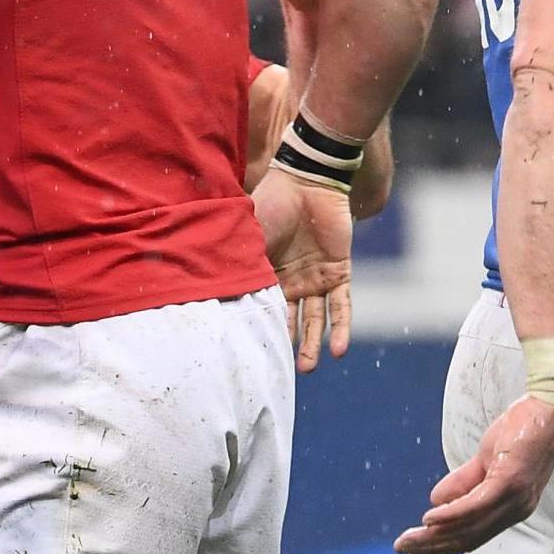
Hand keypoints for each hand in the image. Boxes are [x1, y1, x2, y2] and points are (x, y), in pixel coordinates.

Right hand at [252, 163, 351, 370]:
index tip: (252, 353)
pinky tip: (338, 349)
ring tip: (307, 368)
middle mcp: (292, 278)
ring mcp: (316, 276)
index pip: (265, 306)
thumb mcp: (250, 237)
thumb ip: (241, 262)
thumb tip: (212, 289)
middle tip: (282, 371)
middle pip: (290, 319)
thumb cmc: (272, 203)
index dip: (261, 327)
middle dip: (287, 344)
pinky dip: (340, 328)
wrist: (306, 182)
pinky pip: (341, 306)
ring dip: (312, 343)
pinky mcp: (338, 271)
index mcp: (268, 270)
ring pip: (315, 318)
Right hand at [394, 395, 553, 553]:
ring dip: (436, 536)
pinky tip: (430, 518)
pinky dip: (451, 514)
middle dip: (433, 548)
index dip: (443, 547)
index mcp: (510, 509)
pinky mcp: (509, 483)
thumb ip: (463, 482)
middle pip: (468, 538)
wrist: (550, 410)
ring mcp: (513, 500)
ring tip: (410, 540)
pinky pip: (476, 505)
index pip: (473, 536)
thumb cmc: (521, 432)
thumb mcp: (486, 460)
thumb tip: (434, 501)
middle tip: (405, 553)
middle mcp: (514, 511)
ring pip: (470, 526)